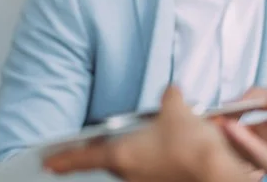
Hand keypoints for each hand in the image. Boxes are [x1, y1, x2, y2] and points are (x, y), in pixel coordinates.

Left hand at [44, 86, 257, 181]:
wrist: (218, 172)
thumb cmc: (193, 146)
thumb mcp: (177, 110)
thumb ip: (169, 97)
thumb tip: (171, 93)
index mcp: (122, 154)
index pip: (81, 158)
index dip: (62, 159)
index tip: (48, 162)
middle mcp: (129, 173)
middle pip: (108, 161)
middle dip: (103, 152)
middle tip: (96, 146)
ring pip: (130, 167)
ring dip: (132, 155)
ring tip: (147, 142)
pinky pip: (150, 173)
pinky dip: (153, 161)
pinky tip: (168, 151)